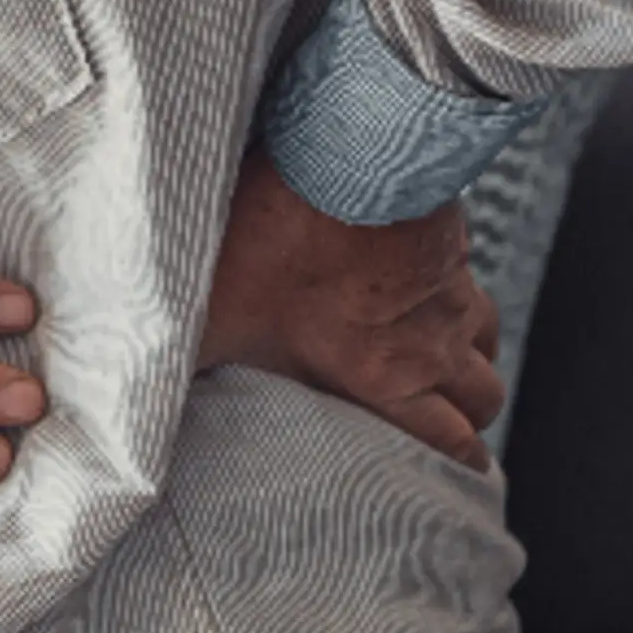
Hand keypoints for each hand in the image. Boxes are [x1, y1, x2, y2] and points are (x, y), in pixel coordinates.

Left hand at [197, 145, 502, 469]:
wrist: (334, 160)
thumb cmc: (272, 241)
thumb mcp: (216, 319)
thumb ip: (194, 364)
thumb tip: (146, 396)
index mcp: (384, 379)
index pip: (450, 444)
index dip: (460, 464)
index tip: (455, 473)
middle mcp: (433, 341)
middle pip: (484, 398)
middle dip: (471, 414)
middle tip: (449, 418)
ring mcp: (450, 287)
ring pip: (487, 338)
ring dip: (471, 353)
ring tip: (442, 356)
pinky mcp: (450, 237)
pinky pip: (470, 275)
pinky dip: (456, 288)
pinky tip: (425, 280)